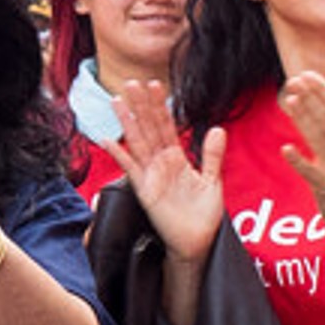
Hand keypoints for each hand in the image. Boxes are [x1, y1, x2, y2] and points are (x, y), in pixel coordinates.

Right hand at [112, 81, 224, 260]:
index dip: (160, 106)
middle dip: (140, 106)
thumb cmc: (203, 215)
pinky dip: (119, 155)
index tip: (154, 84)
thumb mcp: (213, 181)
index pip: (166, 126)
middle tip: (131, 82)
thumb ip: (213, 155)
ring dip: (127, 122)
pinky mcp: (145, 191)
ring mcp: (151, 175)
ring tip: (118, 101)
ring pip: (137, 142)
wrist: (197, 242)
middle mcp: (161, 164)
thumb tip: (218, 128)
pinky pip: (131, 169)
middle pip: (148, 128)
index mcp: (177, 158)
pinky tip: (106, 140)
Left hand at [275, 69, 324, 232]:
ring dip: (304, 117)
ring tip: (289, 100)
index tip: (305, 74)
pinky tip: (286, 149)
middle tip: (293, 81)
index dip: (321, 88)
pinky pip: (311, 171)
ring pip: (319, 137)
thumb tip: (321, 95)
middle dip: (310, 96)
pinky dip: (298, 160)